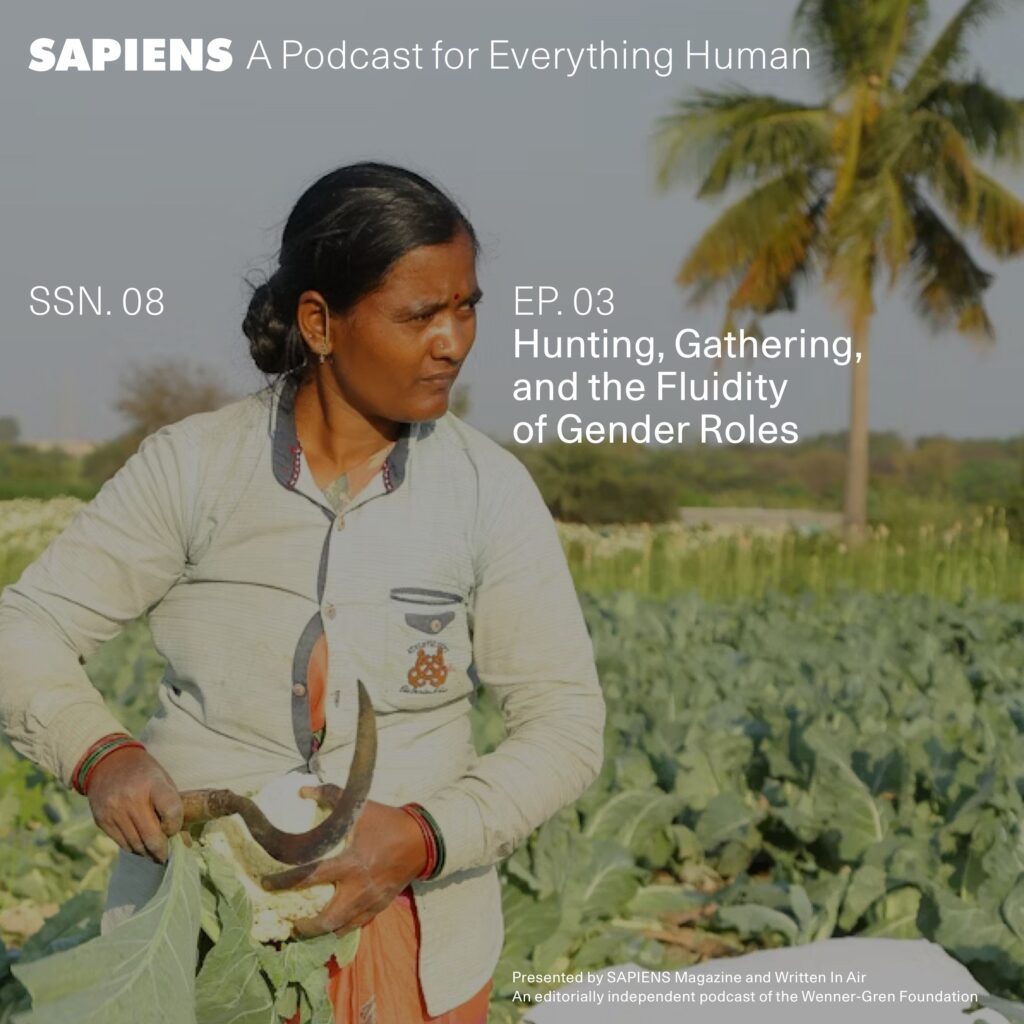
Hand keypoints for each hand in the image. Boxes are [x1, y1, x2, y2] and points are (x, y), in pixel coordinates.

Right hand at [86, 747, 183, 863]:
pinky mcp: (102, 820)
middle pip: (152, 837)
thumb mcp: (163, 780)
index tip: (174, 828)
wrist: (107, 762)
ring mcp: (114, 811)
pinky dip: (134, 848)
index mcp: (152, 784)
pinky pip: (122, 843)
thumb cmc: (143, 772)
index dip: (175, 825)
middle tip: (167, 856)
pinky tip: (140, 845)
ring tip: (155, 853)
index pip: (171, 813)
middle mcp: (131, 799)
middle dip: (163, 852)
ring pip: (136, 845)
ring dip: (148, 853)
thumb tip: (185, 842)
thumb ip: (174, 807)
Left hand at [261, 787, 427, 938]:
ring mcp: (370, 900)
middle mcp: (358, 887)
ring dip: (322, 930)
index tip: (266, 885)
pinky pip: (358, 925)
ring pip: (341, 927)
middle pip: (326, 919)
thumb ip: (330, 795)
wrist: (421, 839)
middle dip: (305, 926)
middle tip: (291, 922)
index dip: (284, 883)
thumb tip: (302, 790)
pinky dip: (343, 926)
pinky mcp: (380, 905)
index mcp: (350, 863)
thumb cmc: (387, 822)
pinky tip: (334, 924)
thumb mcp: (359, 806)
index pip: (310, 877)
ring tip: (308, 927)